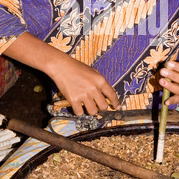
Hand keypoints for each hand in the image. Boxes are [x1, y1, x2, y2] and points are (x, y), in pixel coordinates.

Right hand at [4, 32, 120, 116]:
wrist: (61, 66)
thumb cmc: (76, 67)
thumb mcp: (93, 72)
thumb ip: (100, 83)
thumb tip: (106, 94)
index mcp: (100, 81)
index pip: (112, 95)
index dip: (115, 103)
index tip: (116, 107)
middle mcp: (93, 89)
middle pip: (103, 106)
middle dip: (101, 107)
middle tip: (97, 105)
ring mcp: (83, 95)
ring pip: (93, 111)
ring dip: (91, 110)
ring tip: (87, 105)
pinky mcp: (73, 100)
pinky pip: (80, 112)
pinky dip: (79, 111)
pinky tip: (78, 106)